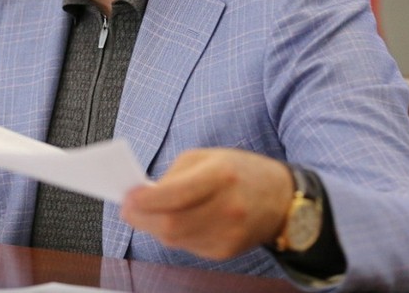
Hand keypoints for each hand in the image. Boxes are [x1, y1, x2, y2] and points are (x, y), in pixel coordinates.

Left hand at [120, 148, 292, 260]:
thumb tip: (144, 195)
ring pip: (175, 240)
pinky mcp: (227, 251)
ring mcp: (229, 233)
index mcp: (220, 175)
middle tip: (127, 208)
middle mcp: (227, 207)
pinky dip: (174, 235)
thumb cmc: (239, 171)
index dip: (145, 199)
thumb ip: (174, 174)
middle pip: (171, 224)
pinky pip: (188, 247)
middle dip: (142, 218)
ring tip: (146, 214)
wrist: (281, 198)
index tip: (127, 197)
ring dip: (154, 227)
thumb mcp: (207, 157)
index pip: (174, 195)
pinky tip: (173, 222)